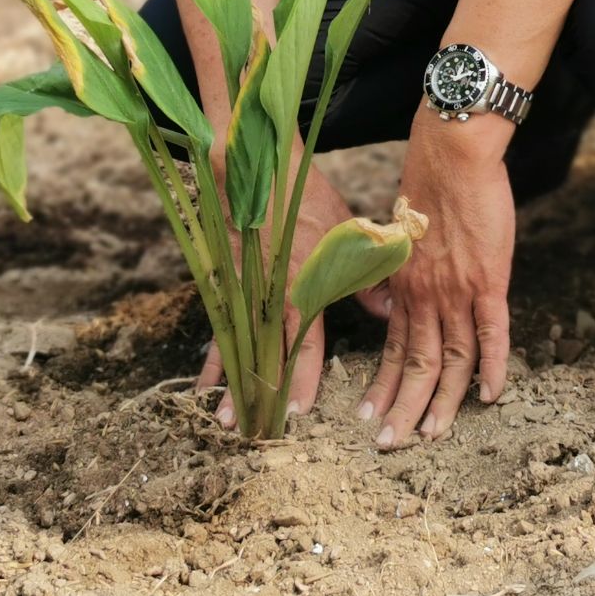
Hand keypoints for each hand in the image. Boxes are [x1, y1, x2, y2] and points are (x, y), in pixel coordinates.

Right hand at [193, 164, 390, 427]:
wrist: (251, 162)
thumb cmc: (305, 194)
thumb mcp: (346, 230)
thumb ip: (366, 276)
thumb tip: (390, 309)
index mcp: (301, 282)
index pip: (303, 342)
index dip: (302, 378)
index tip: (299, 412)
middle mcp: (268, 292)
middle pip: (265, 353)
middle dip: (262, 394)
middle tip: (257, 432)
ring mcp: (243, 288)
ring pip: (238, 345)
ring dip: (232, 383)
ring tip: (224, 420)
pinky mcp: (226, 281)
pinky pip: (220, 325)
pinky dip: (213, 354)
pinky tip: (204, 382)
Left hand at [359, 110, 515, 447]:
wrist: (451, 155)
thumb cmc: (428, 184)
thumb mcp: (401, 232)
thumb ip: (401, 270)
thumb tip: (395, 296)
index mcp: (403, 286)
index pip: (393, 348)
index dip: (385, 385)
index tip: (372, 416)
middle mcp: (425, 295)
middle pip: (416, 364)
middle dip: (403, 408)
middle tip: (392, 445)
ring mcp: (457, 290)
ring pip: (449, 359)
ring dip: (442, 402)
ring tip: (434, 435)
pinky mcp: (488, 279)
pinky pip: (492, 332)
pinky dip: (493, 366)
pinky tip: (491, 395)